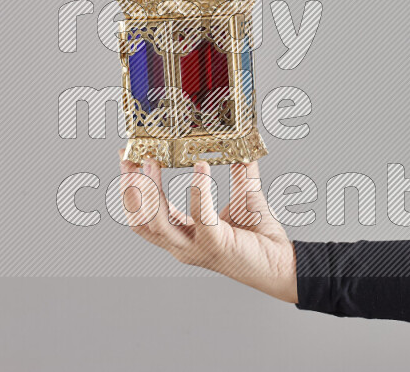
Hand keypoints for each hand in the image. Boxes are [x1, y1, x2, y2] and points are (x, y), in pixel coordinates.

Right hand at [118, 150, 297, 302]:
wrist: (283, 263)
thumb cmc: (260, 238)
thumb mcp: (244, 199)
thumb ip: (240, 174)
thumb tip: (241, 146)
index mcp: (182, 233)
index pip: (142, 213)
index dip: (130, 185)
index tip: (126, 155)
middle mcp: (182, 244)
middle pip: (140, 219)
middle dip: (130, 187)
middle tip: (130, 156)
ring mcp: (196, 248)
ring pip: (157, 223)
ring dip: (151, 190)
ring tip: (153, 161)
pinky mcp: (216, 245)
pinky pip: (199, 216)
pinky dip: (198, 190)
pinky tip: (200, 168)